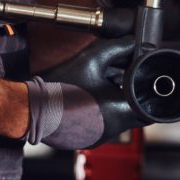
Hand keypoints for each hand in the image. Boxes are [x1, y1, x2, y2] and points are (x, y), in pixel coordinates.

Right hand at [24, 37, 146, 149]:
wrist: (31, 108)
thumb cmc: (59, 86)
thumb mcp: (92, 59)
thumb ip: (117, 48)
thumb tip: (132, 41)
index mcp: (120, 111)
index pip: (149, 104)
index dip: (148, 89)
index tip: (144, 78)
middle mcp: (113, 128)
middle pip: (136, 111)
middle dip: (133, 94)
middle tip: (125, 79)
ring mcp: (101, 136)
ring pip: (121, 118)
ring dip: (118, 102)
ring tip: (105, 85)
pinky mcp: (89, 138)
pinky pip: (105, 124)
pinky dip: (104, 111)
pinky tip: (92, 97)